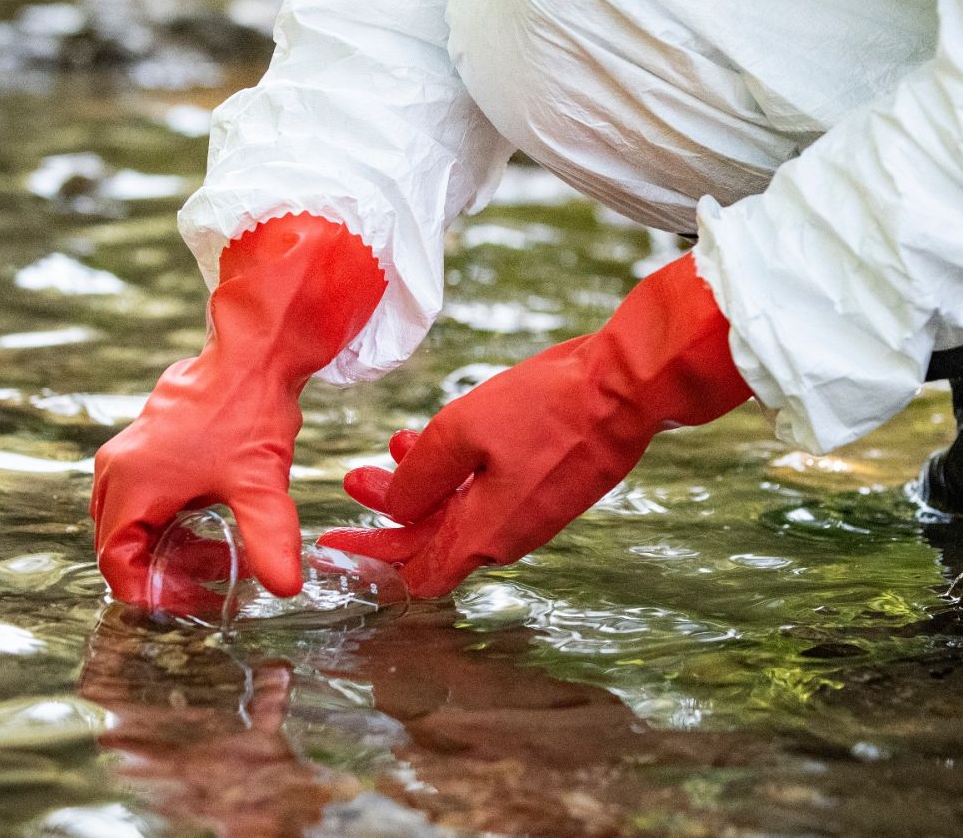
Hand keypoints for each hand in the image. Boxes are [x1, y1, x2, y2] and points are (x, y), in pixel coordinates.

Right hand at [91, 215, 385, 608]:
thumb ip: (269, 539)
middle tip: (215, 583)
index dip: (152, 592)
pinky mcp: (146, 447)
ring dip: (173, 547)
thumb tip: (285, 587)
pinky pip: (146, 500)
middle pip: (122, 545)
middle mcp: (117, 471)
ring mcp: (128, 456)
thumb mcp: (261, 484)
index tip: (193, 602)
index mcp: (130, 485)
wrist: (252, 353)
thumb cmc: (249, 412)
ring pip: (135, 524)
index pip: (116, 563)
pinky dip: (174, 522)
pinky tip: (215, 525)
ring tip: (224, 557)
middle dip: (166, 572)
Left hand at [321, 254, 749, 596]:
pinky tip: (443, 435)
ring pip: (460, 512)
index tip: (335, 544)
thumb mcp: (461, 433)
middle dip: (389, 510)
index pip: (416, 574)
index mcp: (484, 535)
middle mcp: (509, 536)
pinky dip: (458, 473)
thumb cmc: (547, 408)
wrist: (627, 388)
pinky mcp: (550, 487)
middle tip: (355, 478)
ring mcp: (532, 513)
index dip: (371, 561)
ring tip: (395, 444)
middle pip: (433, 541)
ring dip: (424, 484)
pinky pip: (490, 493)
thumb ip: (418, 479)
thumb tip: (392, 510)